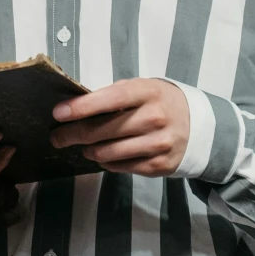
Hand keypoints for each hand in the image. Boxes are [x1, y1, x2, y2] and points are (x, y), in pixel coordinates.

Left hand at [50, 78, 192, 176]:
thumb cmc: (159, 102)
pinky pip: (120, 167)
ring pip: (108, 153)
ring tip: (84, 146)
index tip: (58, 113)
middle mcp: (154, 118)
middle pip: (102, 131)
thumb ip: (114, 96)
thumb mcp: (142, 89)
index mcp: (147, 93)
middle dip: (72, 134)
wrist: (198, 125)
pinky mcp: (158, 165)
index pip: (109, 100)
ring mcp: (158, 144)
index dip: (81, 107)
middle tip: (56, 137)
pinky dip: (107, 162)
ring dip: (89, 151)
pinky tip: (105, 155)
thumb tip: (75, 107)